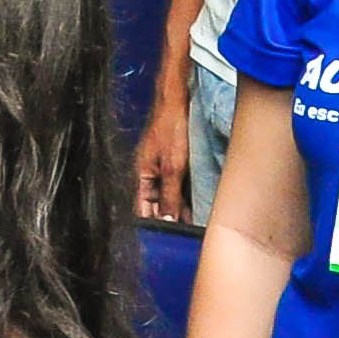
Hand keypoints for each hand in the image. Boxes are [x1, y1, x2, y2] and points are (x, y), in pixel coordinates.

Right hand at [135, 89, 192, 222]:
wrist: (178, 99)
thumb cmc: (170, 127)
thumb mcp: (173, 167)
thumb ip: (170, 196)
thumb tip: (168, 221)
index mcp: (140, 175)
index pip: (142, 209)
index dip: (154, 223)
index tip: (168, 238)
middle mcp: (148, 172)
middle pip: (155, 204)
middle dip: (169, 218)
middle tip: (186, 232)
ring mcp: (161, 166)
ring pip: (168, 195)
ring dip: (179, 207)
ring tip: (195, 222)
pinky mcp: (173, 160)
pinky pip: (177, 184)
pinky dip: (185, 194)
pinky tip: (198, 203)